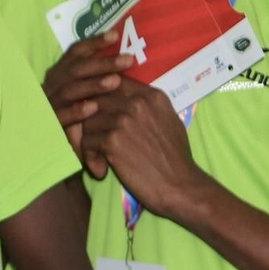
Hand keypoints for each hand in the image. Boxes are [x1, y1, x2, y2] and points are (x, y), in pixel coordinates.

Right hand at [42, 30, 132, 172]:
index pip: (76, 54)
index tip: (115, 36)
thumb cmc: (85, 127)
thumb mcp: (93, 100)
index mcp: (61, 76)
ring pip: (69, 90)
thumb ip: (103, 83)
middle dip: (101, 62)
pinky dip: (75, 110)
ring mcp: (48, 106)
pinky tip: (92, 107)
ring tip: (115, 81)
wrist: (64, 161)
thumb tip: (127, 59)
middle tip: (127, 60)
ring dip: (92, 84)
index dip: (93, 43)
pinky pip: (60, 116)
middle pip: (75, 69)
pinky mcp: (47, 126)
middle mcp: (51, 87)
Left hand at [80, 77, 213, 220]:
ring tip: (99, 158)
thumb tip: (119, 95)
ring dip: (89, 141)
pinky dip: (90, 157)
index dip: (101, 98)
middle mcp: (137, 102)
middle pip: (96, 100)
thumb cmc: (175, 158)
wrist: (181, 187)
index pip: (113, 82)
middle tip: (94, 141)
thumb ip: (145, 105)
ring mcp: (124, 119)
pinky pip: (87, 141)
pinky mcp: (113, 140)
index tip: (101, 117)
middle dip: (91, 121)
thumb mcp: (168, 121)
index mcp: (151, 95)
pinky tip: (101, 169)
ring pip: (87, 121)